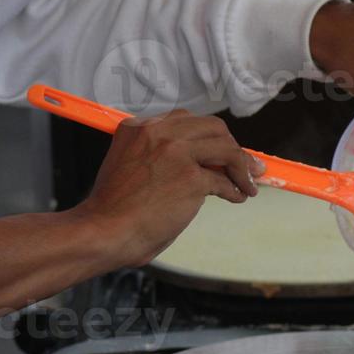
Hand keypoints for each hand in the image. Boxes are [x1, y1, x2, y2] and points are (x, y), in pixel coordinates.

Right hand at [76, 110, 264, 266]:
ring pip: (226, 149)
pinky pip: (224, 182)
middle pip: (213, 128)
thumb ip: (158, 156)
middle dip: (233, 147)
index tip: (222, 149)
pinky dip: (236, 190)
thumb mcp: (129, 166)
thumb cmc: (115, 209)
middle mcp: (158, 133)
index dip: (209, 137)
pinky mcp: (190, 179)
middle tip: (246, 164)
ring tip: (248, 183)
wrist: (104, 231)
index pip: (186, 122)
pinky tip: (237, 197)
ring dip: (242, 167)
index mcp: (139, 128)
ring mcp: (176, 154)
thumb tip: (200, 164)